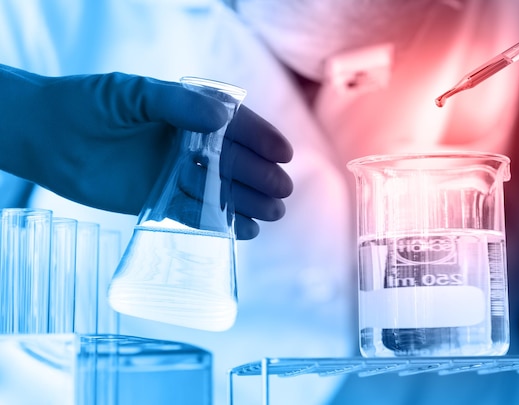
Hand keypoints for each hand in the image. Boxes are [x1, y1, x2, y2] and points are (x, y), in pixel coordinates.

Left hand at [0, 65, 292, 238]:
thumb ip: (175, 103)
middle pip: (232, 161)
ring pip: (219, 190)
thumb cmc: (87, 105)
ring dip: (247, 201)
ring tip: (272, 214)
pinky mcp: (159, 200)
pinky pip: (194, 212)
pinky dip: (219, 221)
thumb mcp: (131, 94)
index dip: (260, 138)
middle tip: (281, 190)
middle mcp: (186, 144)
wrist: (46, 138)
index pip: (233, 125)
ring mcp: (174, 173)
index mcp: (186, 113)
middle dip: (259, 175)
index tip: (283, 153)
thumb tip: (221, 117)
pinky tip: (243, 228)